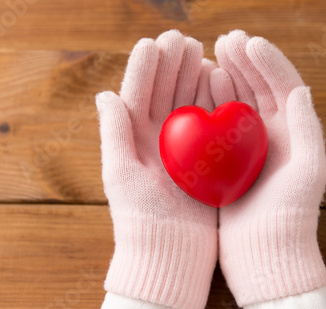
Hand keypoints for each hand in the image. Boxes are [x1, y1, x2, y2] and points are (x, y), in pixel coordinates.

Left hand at [96, 30, 217, 308]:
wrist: (171, 251)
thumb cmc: (141, 217)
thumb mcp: (121, 175)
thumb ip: (114, 134)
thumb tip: (105, 94)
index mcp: (134, 140)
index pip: (138, 96)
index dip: (145, 69)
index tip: (154, 43)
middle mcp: (159, 139)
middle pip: (165, 93)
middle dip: (172, 65)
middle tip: (183, 39)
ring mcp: (185, 147)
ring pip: (190, 102)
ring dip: (194, 76)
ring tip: (202, 52)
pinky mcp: (208, 157)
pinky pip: (212, 122)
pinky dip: (214, 100)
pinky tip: (219, 80)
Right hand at [211, 30, 325, 305]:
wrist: (266, 254)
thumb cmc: (291, 217)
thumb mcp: (307, 173)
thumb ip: (307, 129)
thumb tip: (302, 88)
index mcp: (295, 135)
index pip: (284, 88)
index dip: (269, 62)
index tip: (248, 43)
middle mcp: (274, 137)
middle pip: (259, 89)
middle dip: (245, 62)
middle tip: (227, 40)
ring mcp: (248, 148)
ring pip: (237, 102)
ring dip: (227, 76)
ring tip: (213, 54)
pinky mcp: (228, 161)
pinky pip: (218, 125)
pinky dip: (211, 103)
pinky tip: (202, 87)